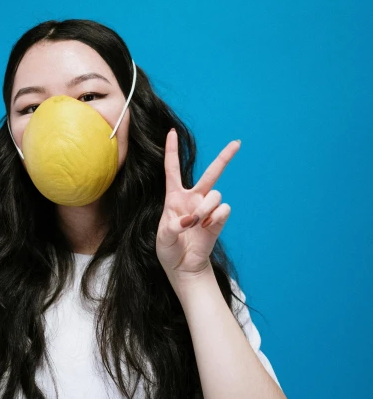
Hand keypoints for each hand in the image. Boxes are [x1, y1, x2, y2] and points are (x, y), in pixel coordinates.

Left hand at [156, 129, 240, 281]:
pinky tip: (206, 227)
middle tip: (237, 142)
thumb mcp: (162, 238)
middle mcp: (193, 198)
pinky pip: (223, 210)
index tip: (172, 132)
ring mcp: (207, 209)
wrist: (183, 267)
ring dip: (206, 208)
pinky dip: (215, 218)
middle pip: (211, 173)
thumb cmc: (169, 249)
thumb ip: (172, 227)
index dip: (172, 150)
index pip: (172, 169)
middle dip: (225, 157)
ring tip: (197, 223)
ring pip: (216, 194)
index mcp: (174, 197)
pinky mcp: (218, 220)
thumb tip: (190, 220)